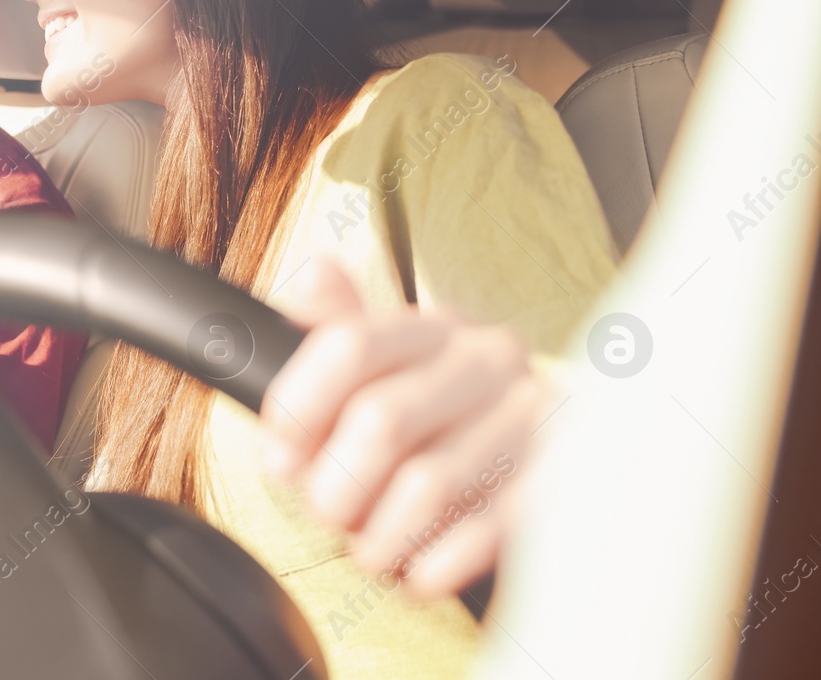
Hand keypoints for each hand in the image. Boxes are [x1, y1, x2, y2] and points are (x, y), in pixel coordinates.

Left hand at [257, 258, 558, 597]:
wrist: (571, 455)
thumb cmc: (451, 419)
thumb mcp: (397, 364)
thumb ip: (342, 326)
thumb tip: (310, 278)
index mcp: (436, 327)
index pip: (350, 345)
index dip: (298, 407)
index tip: (278, 458)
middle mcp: (488, 360)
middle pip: (380, 421)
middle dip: (335, 485)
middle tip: (329, 514)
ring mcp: (531, 418)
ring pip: (427, 485)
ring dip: (381, 535)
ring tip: (371, 550)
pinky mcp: (560, 481)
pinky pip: (483, 531)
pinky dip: (435, 563)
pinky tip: (418, 571)